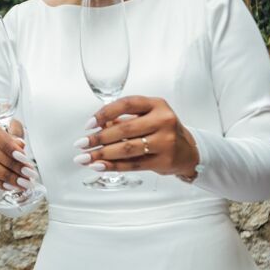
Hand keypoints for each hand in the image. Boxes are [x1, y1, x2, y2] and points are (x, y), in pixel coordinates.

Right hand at [0, 108, 36, 191]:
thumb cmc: (4, 130)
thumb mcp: (12, 127)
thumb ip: (16, 135)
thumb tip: (20, 145)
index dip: (9, 146)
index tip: (23, 158)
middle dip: (11, 164)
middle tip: (27, 174)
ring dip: (4, 175)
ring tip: (20, 183)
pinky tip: (7, 186)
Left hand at [76, 96, 199, 179]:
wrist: (189, 151)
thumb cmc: (162, 131)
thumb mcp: (148, 117)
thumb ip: (124, 120)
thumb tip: (95, 128)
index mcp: (157, 104)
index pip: (127, 104)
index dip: (105, 113)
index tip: (89, 124)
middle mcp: (163, 120)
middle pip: (124, 129)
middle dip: (98, 138)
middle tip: (81, 144)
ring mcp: (165, 141)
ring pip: (127, 148)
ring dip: (102, 154)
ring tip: (85, 158)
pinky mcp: (163, 160)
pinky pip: (133, 164)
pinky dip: (113, 166)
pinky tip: (98, 166)